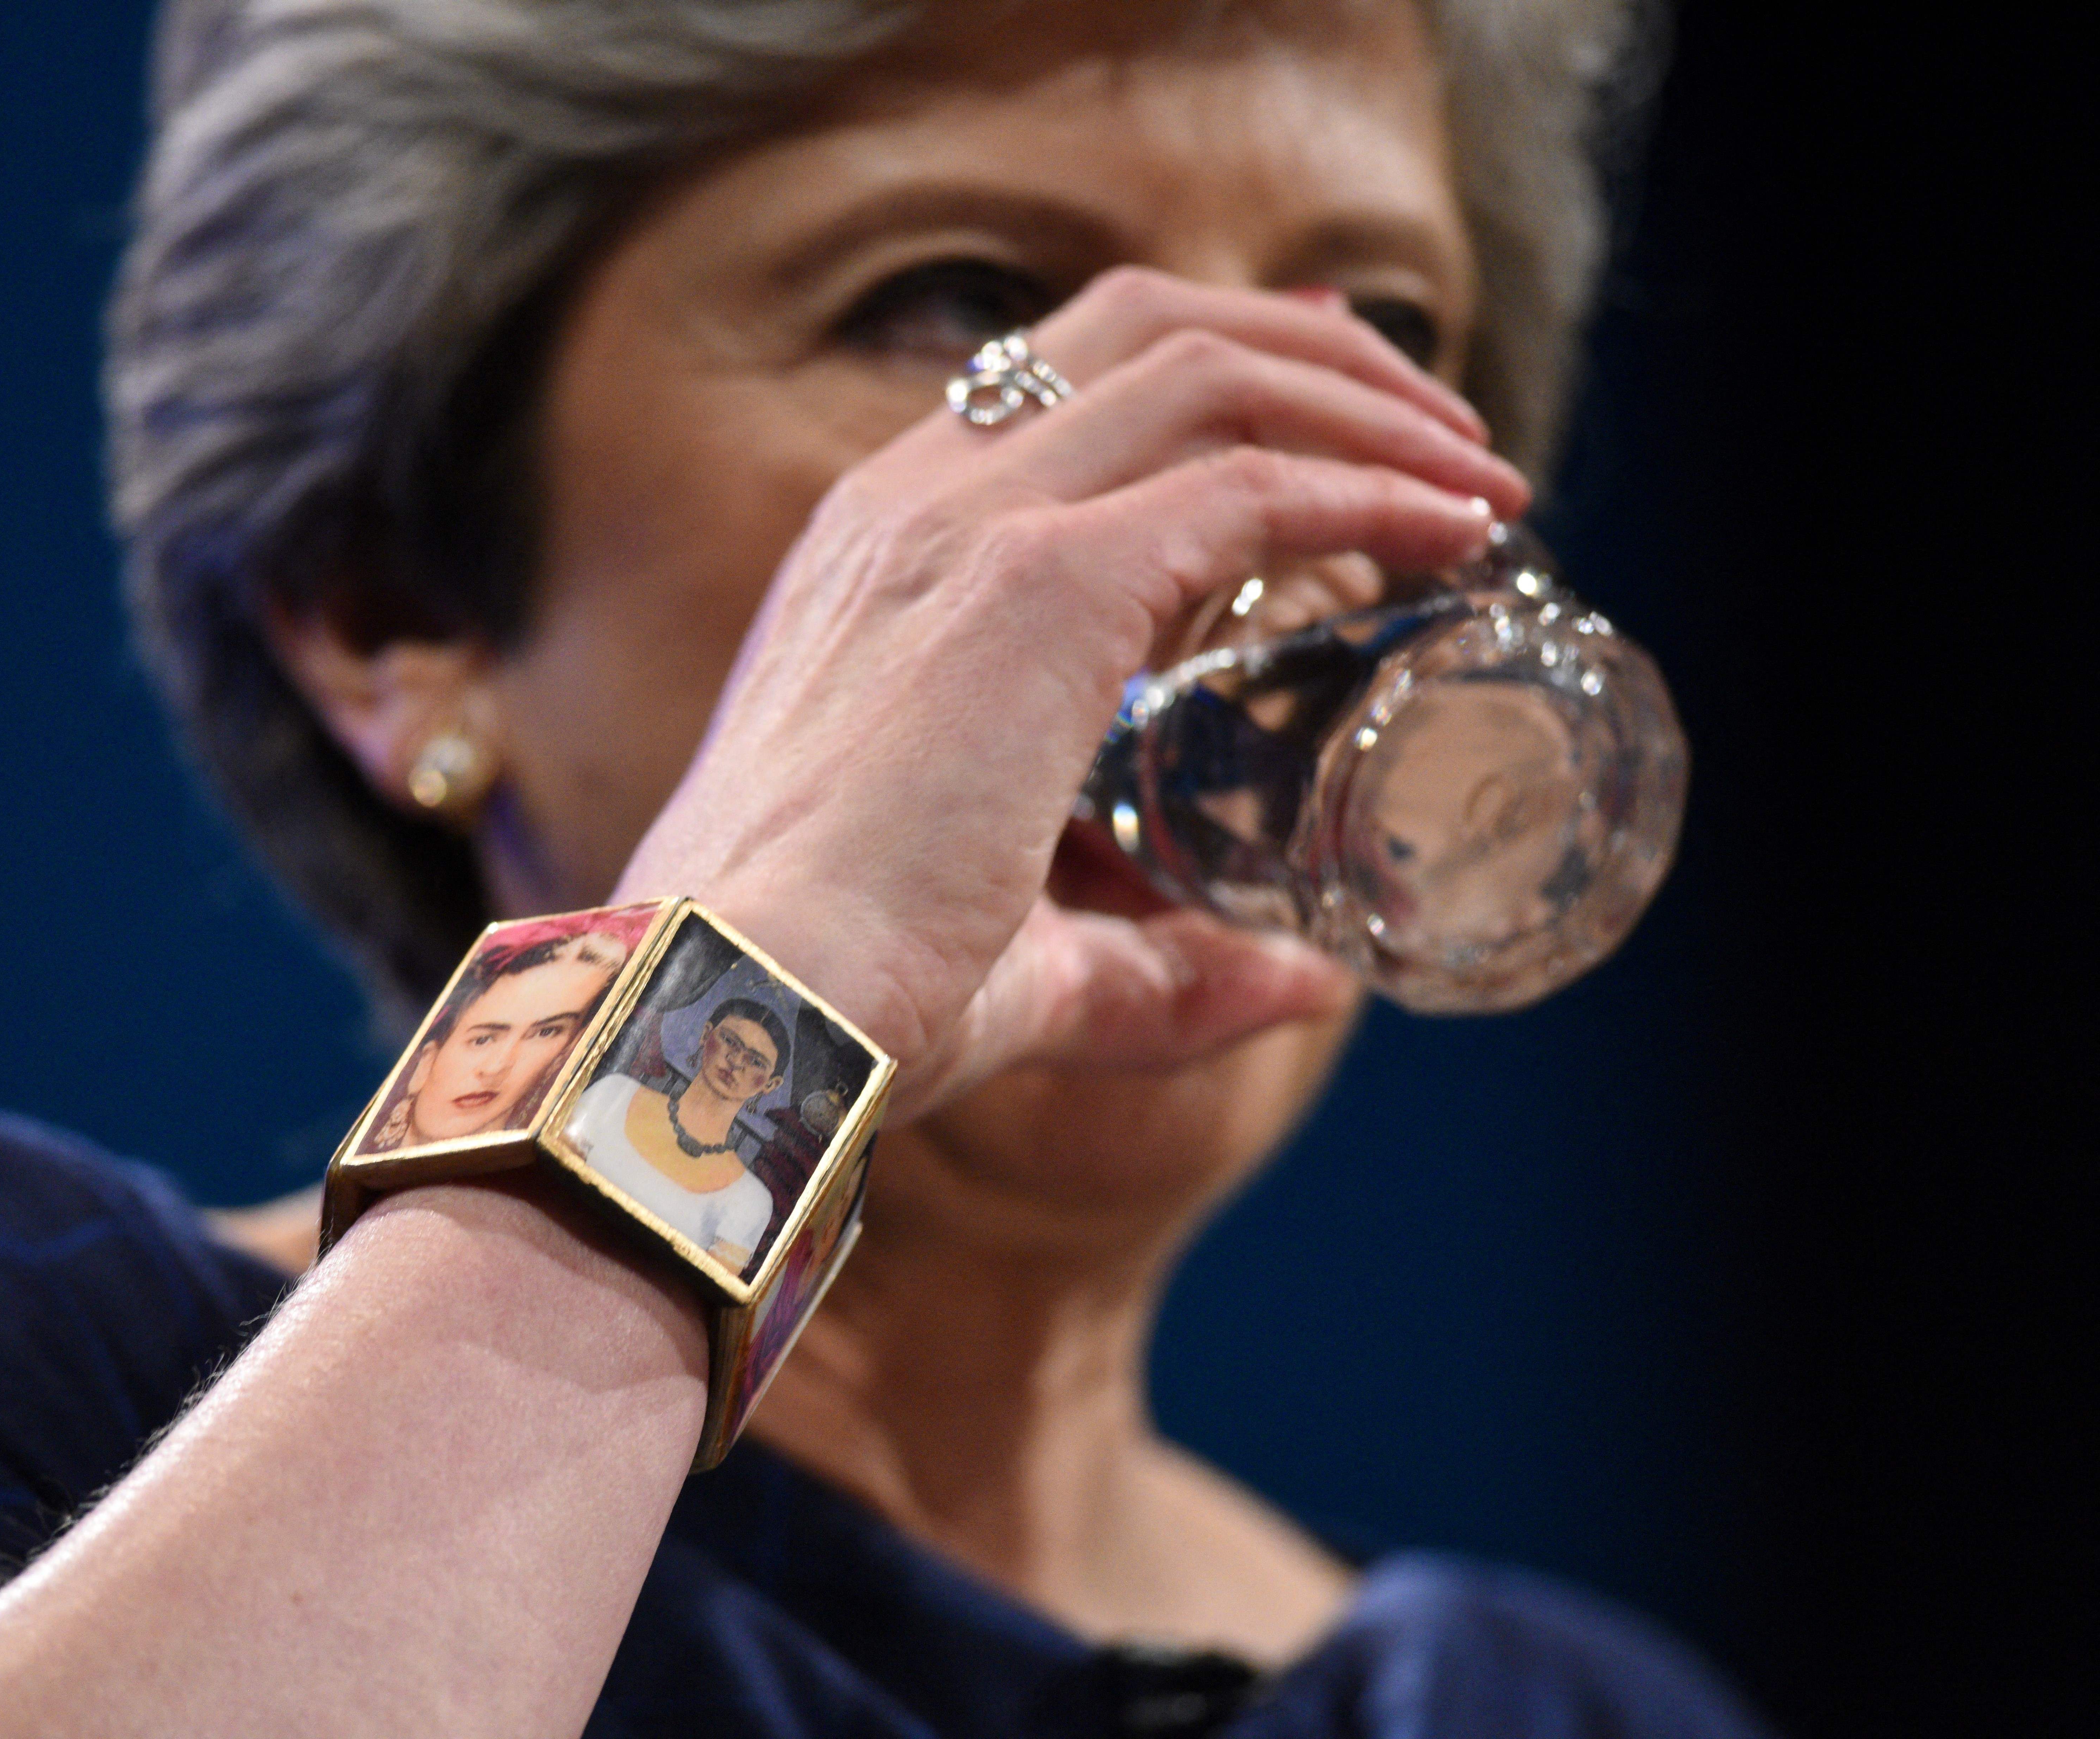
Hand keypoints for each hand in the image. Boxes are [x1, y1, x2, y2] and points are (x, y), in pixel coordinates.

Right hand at [615, 267, 1528, 1115]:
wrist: (738, 1010)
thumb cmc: (845, 992)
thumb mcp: (1025, 947)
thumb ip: (1152, 963)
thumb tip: (1297, 983)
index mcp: (880, 548)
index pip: (1066, 379)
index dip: (1223, 367)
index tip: (1343, 420)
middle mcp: (914, 501)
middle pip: (1150, 326)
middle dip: (1316, 354)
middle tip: (1440, 438)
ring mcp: (972, 530)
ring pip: (1211, 370)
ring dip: (1368, 404)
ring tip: (1479, 481)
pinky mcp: (1039, 586)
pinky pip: (1247, 486)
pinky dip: (1369, 492)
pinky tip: (1452, 538)